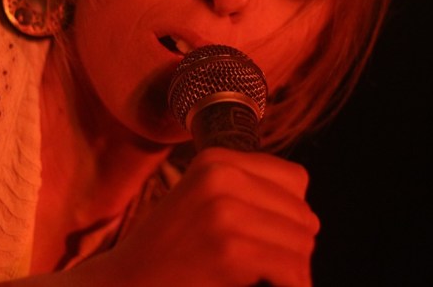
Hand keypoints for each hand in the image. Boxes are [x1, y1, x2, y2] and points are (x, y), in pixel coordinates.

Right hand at [72, 147, 319, 285]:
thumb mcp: (203, 199)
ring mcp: (225, 212)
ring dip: (290, 270)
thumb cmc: (170, 250)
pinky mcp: (229, 250)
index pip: (296, 180)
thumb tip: (309, 219)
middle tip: (262, 267)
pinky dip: (288, 285)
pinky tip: (258, 286)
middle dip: (291, 246)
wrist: (123, 282)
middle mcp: (221, 176)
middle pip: (302, 214)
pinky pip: (291, 269)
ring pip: (302, 243)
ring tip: (258, 277)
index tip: (265, 237)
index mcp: (217, 159)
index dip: (288, 214)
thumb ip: (249, 193)